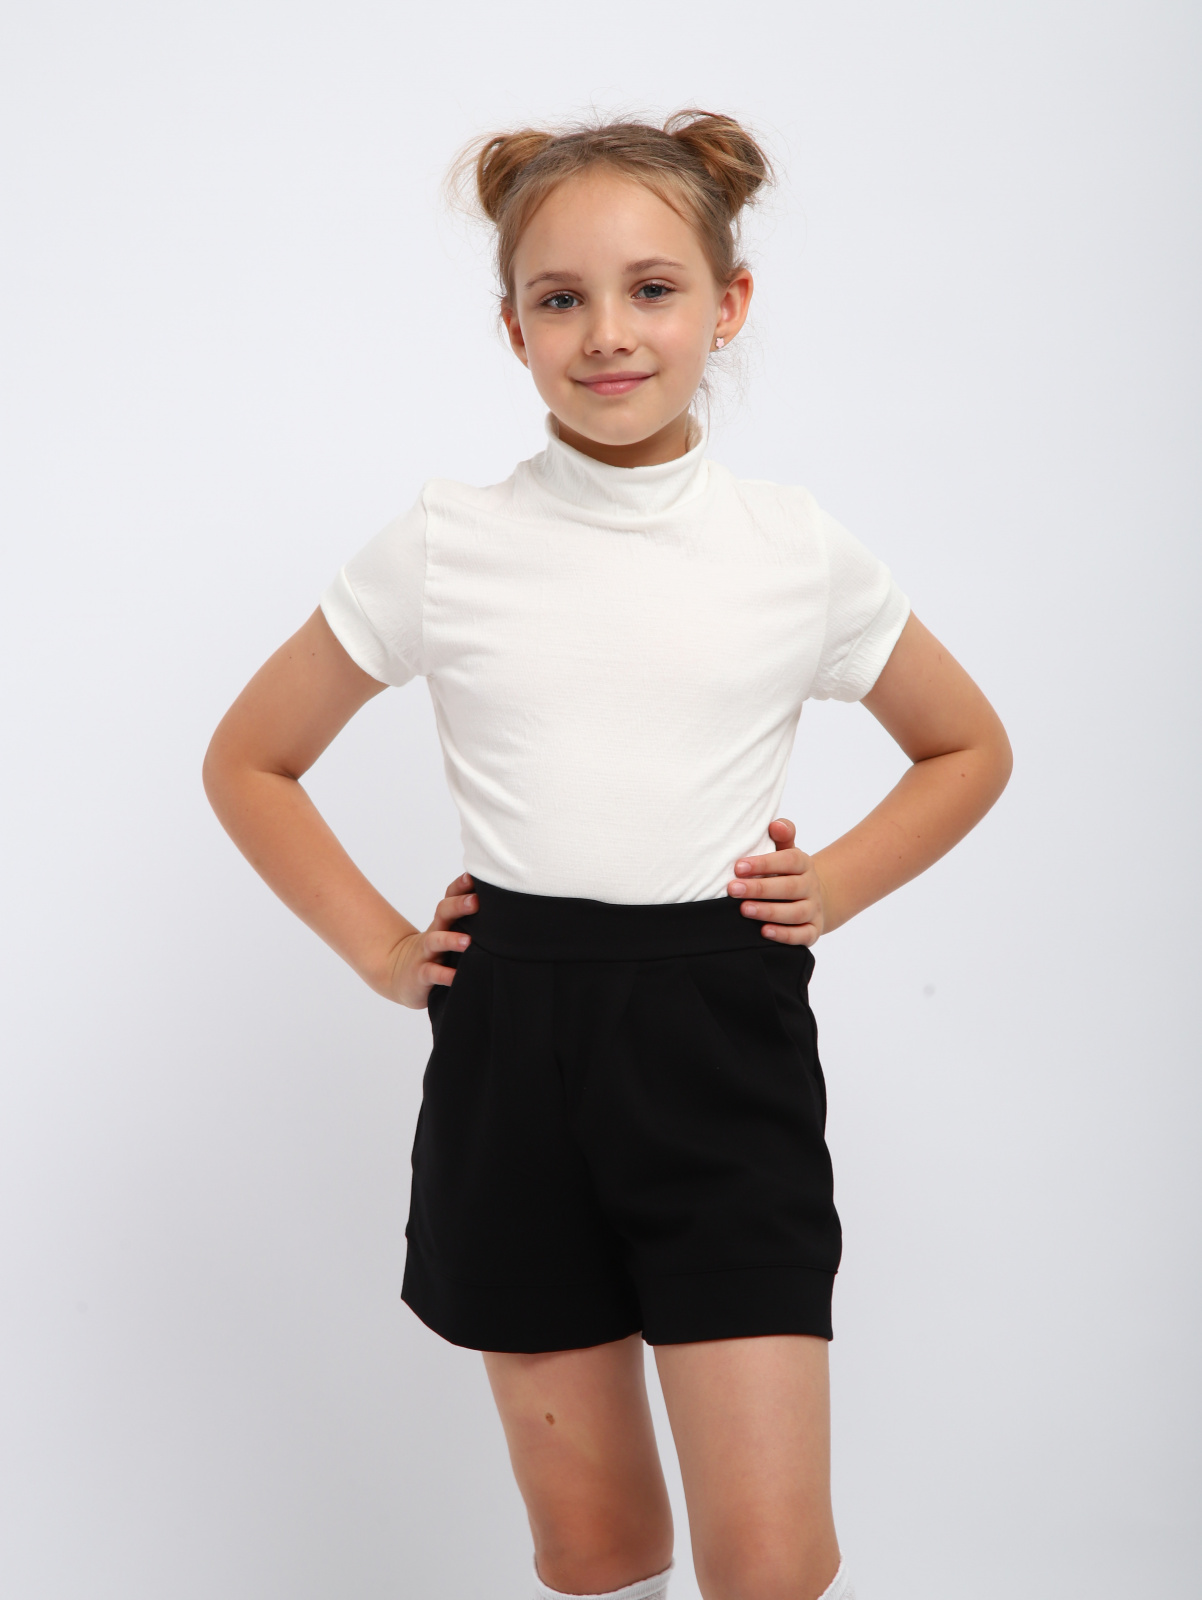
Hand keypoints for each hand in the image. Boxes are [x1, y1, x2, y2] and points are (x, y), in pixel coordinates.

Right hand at [385, 872, 477, 1007]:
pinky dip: (444, 975)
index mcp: (444, 920)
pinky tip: (456, 976)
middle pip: (443, 912)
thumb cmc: (438, 952)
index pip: (451, 897)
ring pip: (435, 941)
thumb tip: (506, 906)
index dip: (461, 885)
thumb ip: (472, 921)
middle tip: (476, 901)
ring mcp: (426, 952)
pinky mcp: (421, 974)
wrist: (402, 974)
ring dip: (451, 940)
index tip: (474, 877)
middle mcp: (435, 932)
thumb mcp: (450, 933)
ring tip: (468, 942)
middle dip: (459, 905)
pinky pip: (431, 973)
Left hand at [727, 819, 826, 946]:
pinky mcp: (813, 931)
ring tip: (745, 910)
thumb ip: (782, 836)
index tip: (738, 866)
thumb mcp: (785, 852)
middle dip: (760, 888)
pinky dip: (784, 935)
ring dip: (769, 911)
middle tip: (733, 889)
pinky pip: (802, 935)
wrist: (813, 899)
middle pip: (789, 887)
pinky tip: (764, 932)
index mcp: (803, 864)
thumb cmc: (787, 873)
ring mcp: (813, 910)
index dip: (764, 863)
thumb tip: (775, 824)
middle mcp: (811, 886)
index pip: (788, 860)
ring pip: (796, 912)